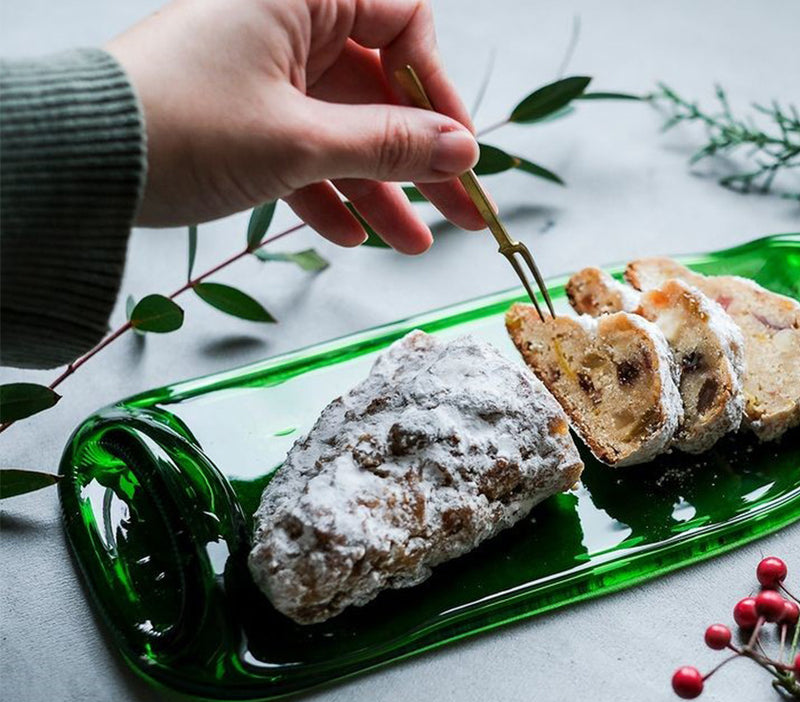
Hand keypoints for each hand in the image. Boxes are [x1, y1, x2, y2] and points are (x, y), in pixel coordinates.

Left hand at [106, 0, 483, 253]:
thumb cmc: (183, 127)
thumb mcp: (300, 141)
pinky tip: (352, 235)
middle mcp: (285, 24)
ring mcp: (262, 73)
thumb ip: (389, 145)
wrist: (78, 163)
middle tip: (462, 210)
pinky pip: (300, 151)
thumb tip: (463, 150)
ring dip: (379, 189)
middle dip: (420, 158)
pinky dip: (326, 192)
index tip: (461, 149)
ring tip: (413, 243)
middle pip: (378, 89)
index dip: (438, 90)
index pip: (403, 23)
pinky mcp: (241, 116)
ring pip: (341, 129)